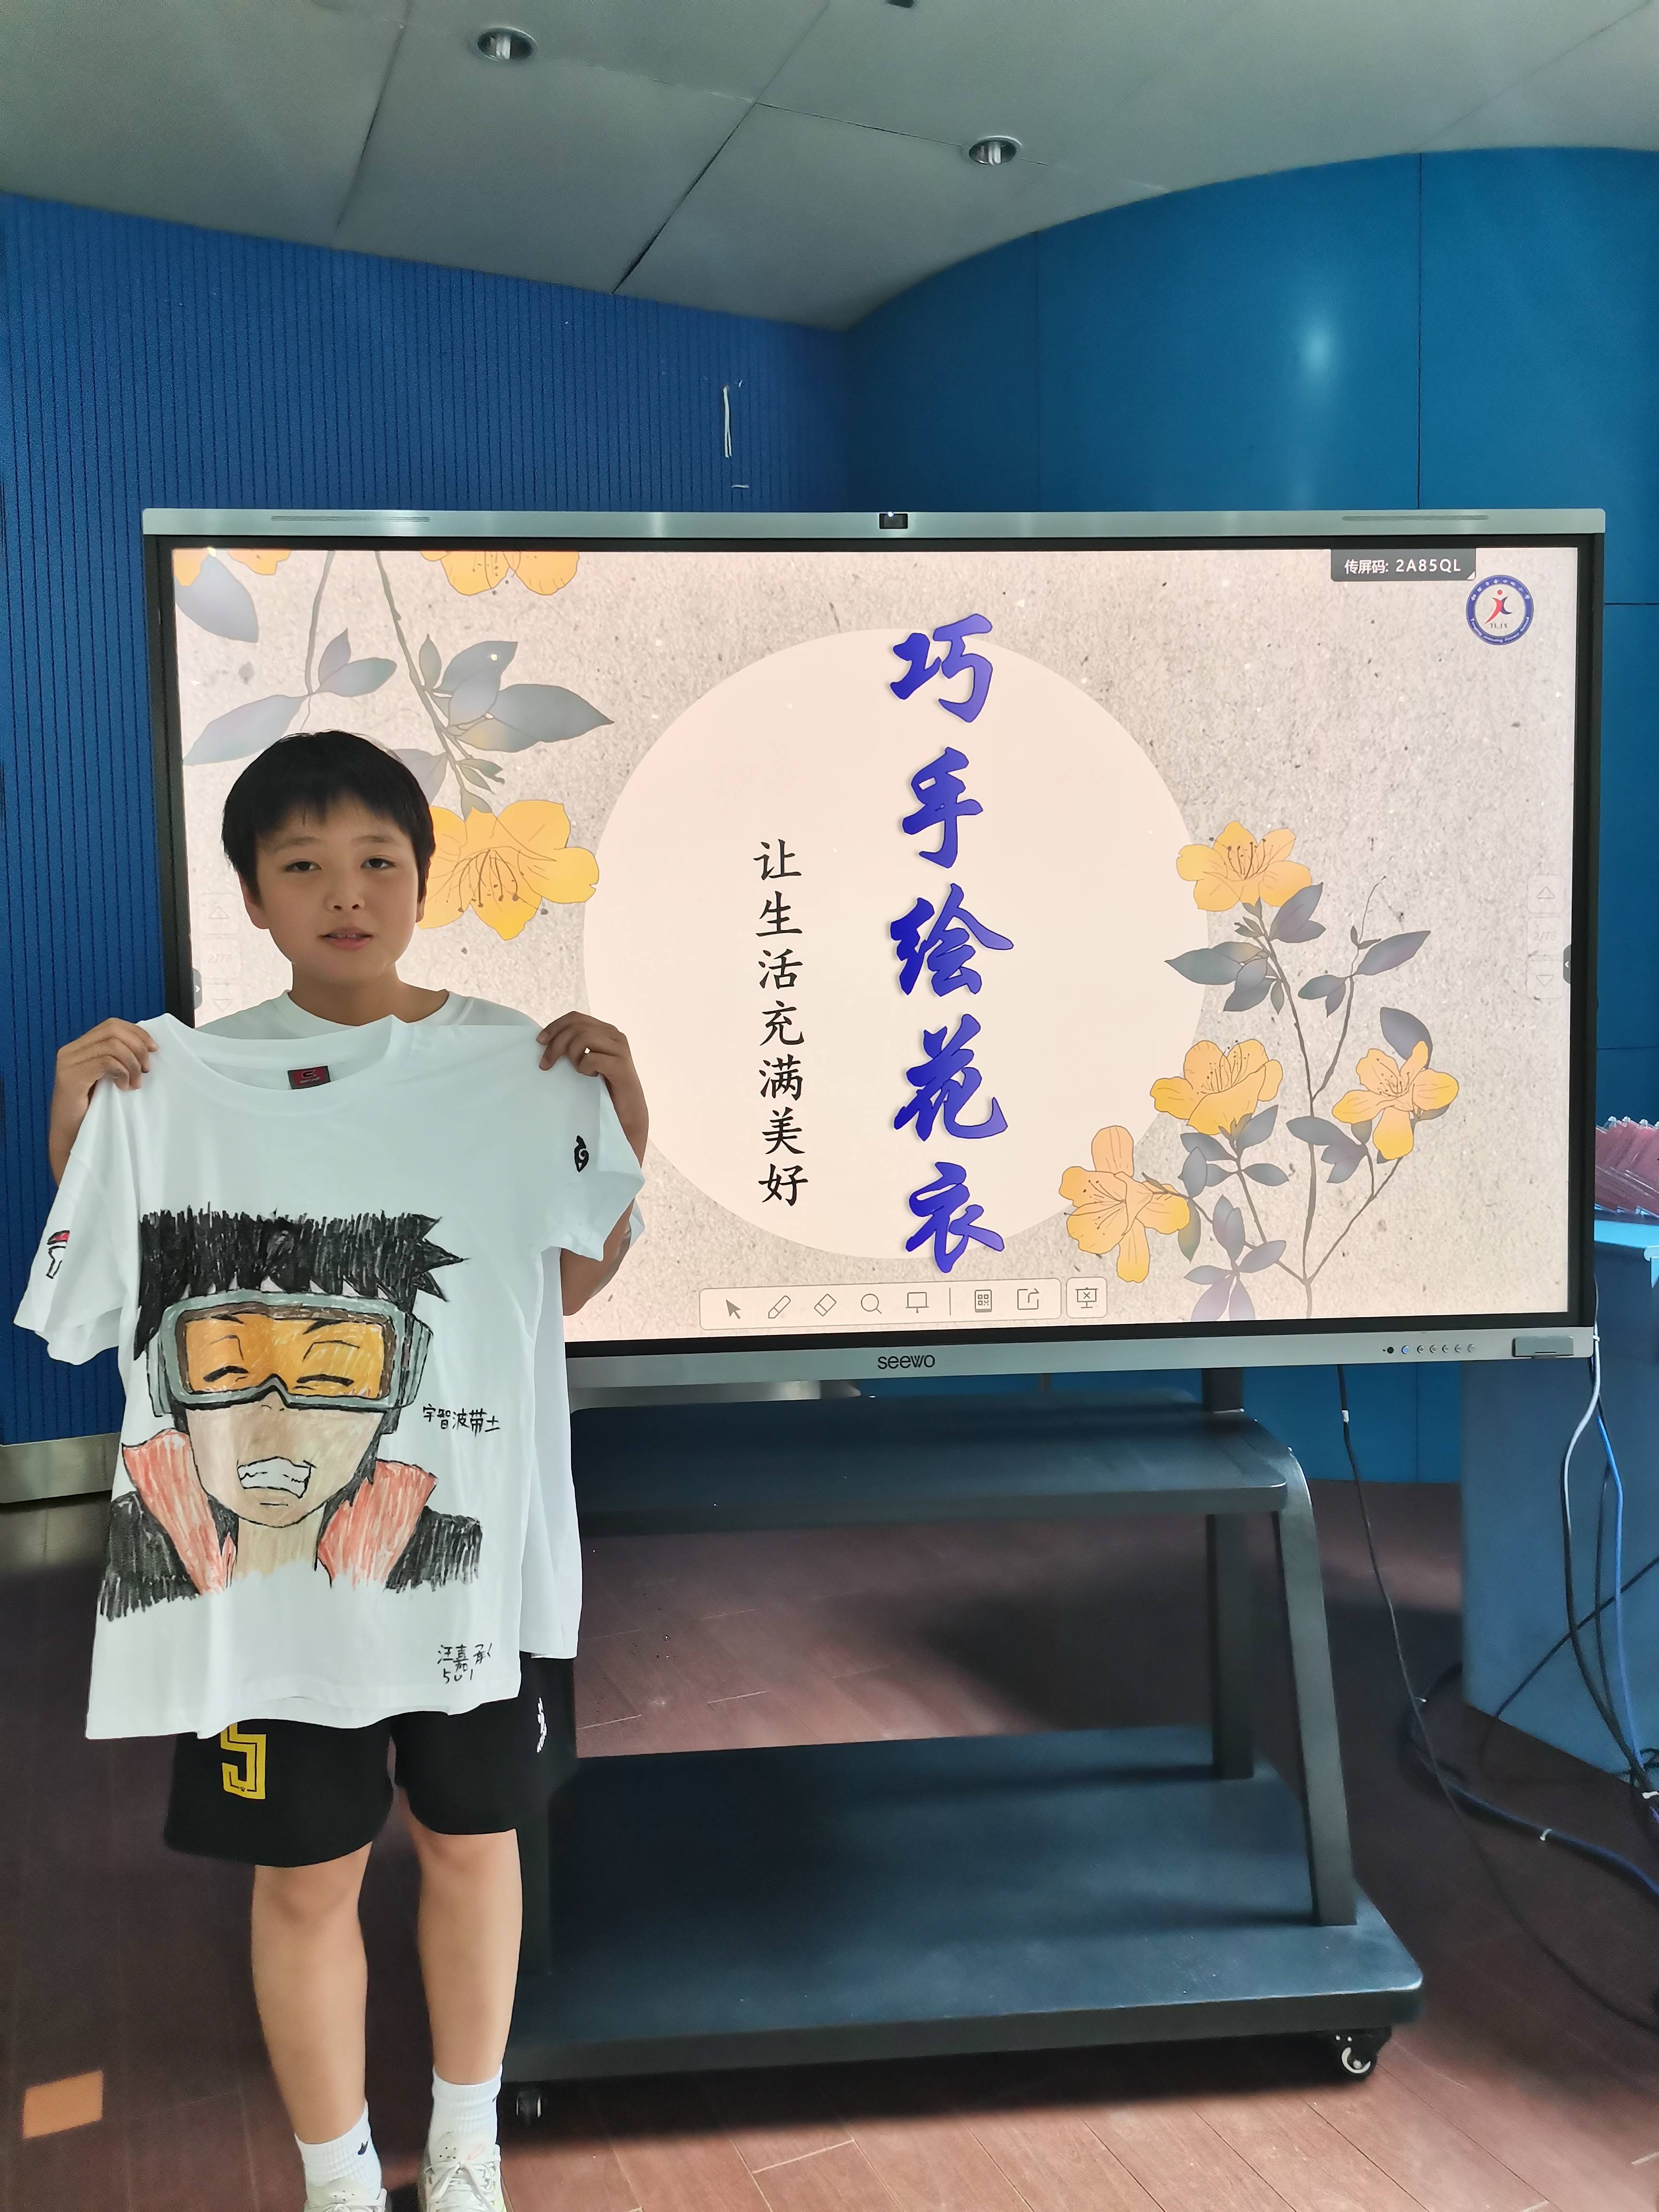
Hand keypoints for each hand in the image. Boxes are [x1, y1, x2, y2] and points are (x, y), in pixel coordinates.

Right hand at [48, 1018, 155, 1181]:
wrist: (74, 1139)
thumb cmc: (96, 1111)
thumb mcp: (110, 1079)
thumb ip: (119, 1060)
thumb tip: (148, 1046)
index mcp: (80, 1048)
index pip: (112, 1025)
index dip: (137, 1033)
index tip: (154, 1049)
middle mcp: (70, 1051)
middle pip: (113, 1030)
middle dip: (138, 1047)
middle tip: (146, 1069)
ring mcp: (68, 1063)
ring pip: (113, 1045)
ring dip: (132, 1063)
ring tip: (135, 1083)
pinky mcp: (70, 1078)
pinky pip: (106, 1062)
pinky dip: (122, 1072)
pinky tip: (124, 1088)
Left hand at [537, 1013, 647, 1163]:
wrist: (627, 1113)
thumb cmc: (603, 1088)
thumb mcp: (586, 1062)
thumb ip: (575, 1047)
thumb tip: (545, 1039)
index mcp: (605, 1031)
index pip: (575, 1017)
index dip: (555, 1026)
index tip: (540, 1041)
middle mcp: (614, 1036)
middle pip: (577, 1026)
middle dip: (556, 1044)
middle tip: (546, 1065)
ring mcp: (620, 1049)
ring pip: (584, 1038)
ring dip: (572, 1056)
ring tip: (578, 1071)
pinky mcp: (621, 1066)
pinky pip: (592, 1058)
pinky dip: (584, 1067)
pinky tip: (589, 1077)